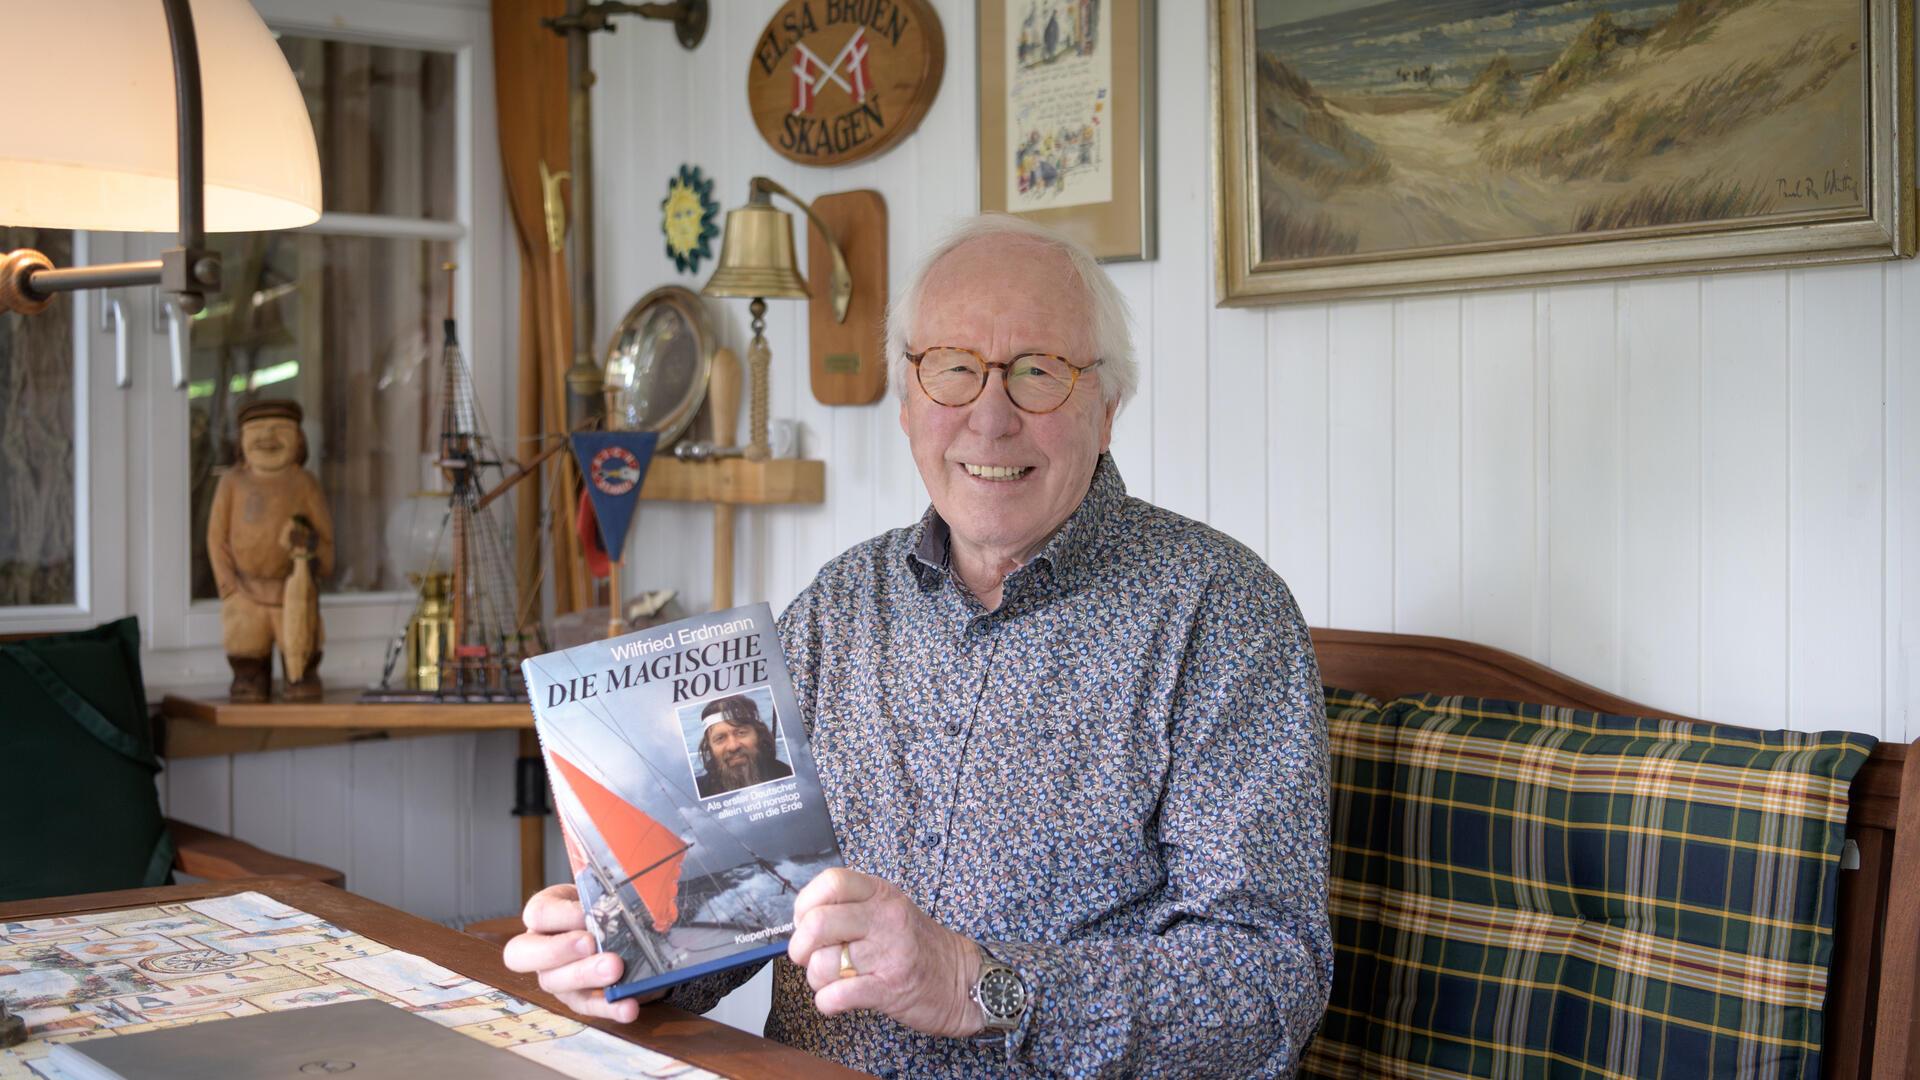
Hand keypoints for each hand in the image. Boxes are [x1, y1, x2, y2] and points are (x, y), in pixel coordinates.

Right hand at [501, 884, 661, 1022]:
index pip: (537, 914)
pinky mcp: (577, 999)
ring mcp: (555, 977)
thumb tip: (611, 905)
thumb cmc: (603, 904)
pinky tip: (628, 1006)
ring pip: (556, 983)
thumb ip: (599, 896)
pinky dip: (609, 1008)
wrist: (620, 926)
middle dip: (558, 950)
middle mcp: (540, 948)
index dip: (561, 915)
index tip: (587, 913)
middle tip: (590, 943)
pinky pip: (588, 1006)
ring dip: (585, 976)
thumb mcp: (598, 892)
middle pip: (527, 955)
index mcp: (543, 915)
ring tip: (615, 970)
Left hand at [786, 868, 982, 1038]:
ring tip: (831, 980)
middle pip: (818, 923)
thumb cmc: (916, 945)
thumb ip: (850, 908)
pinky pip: (837, 995)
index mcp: (881, 894)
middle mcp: (885, 918)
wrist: (961, 979)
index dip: (805, 903)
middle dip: (800, 947)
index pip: (831, 882)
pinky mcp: (889, 989)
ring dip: (816, 979)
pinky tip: (836, 1000)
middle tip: (807, 957)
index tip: (804, 921)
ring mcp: (888, 954)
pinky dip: (826, 1002)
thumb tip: (801, 922)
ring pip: (823, 964)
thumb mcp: (889, 910)